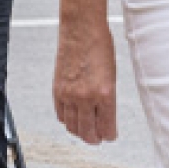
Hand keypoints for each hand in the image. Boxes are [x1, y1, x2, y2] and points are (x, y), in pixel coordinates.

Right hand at [52, 15, 118, 144]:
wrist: (81, 28)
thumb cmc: (100, 47)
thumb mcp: (111, 76)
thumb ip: (107, 98)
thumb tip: (104, 117)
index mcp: (105, 94)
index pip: (107, 129)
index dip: (110, 135)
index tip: (110, 135)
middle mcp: (86, 97)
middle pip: (88, 133)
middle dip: (94, 138)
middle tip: (98, 138)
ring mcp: (69, 94)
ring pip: (72, 127)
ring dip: (80, 131)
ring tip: (85, 129)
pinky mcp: (57, 89)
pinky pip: (60, 114)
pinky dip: (67, 119)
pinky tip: (73, 116)